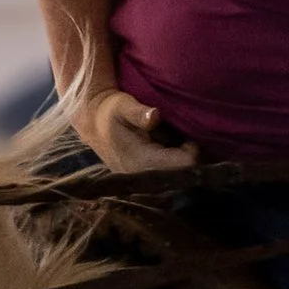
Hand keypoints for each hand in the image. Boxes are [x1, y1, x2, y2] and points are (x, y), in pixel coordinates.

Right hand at [72, 88, 197, 173]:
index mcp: (142, 161)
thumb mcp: (123, 105)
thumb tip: (154, 116)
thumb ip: (138, 113)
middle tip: (186, 140)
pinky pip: (169, 179)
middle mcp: (144, 177)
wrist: (95, 126)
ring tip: (179, 145)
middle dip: (191, 160)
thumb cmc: (111, 112)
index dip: (193, 151)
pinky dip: (176, 167)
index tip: (190, 137)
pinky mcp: (145, 182)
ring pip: (178, 179)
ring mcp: (144, 183)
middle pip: (183, 176)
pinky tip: (172, 153)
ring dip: (183, 164)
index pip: (182, 165)